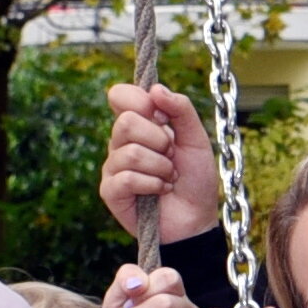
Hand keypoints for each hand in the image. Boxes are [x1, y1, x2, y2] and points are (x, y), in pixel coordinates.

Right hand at [102, 80, 218, 241]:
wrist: (196, 218)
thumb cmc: (195, 179)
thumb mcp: (196, 138)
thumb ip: (181, 109)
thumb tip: (156, 89)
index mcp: (138, 124)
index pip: (119, 95)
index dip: (141, 102)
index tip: (163, 118)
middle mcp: (121, 142)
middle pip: (125, 122)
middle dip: (159, 141)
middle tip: (172, 156)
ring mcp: (113, 166)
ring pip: (130, 153)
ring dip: (161, 167)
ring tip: (169, 178)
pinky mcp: (110, 191)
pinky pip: (126, 178)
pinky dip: (152, 184)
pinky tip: (160, 191)